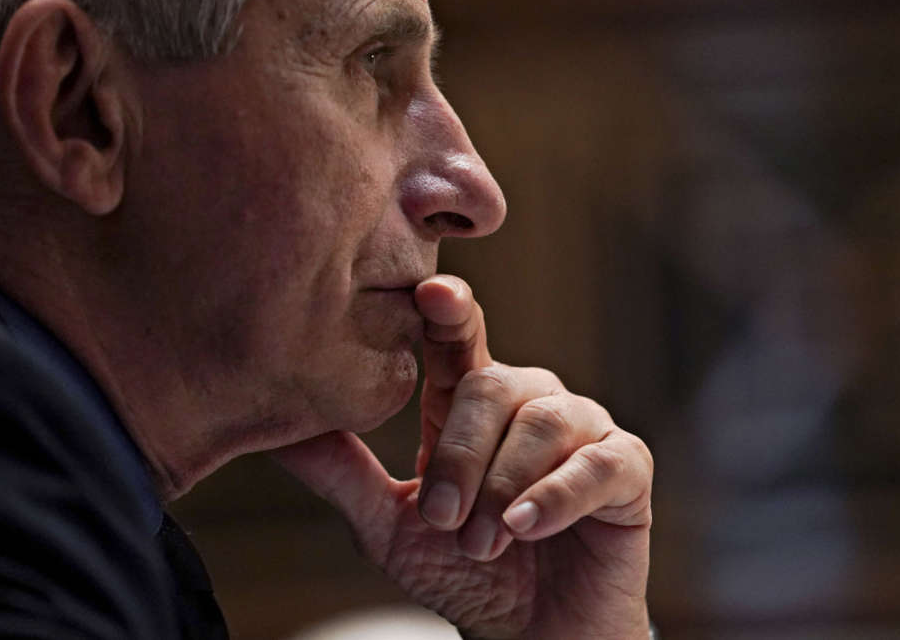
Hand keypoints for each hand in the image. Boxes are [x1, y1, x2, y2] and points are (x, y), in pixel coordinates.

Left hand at [272, 275, 652, 638]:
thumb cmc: (464, 572)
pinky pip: (596, 462)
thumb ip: (342, 473)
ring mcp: (581, 429)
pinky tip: (526, 525)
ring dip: (501, 488)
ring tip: (483, 543)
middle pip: (491, 385)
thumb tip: (273, 429)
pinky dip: (555, 494)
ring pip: (539, 421)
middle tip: (444, 521)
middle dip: (458, 456)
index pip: (458, 340)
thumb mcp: (390, 525)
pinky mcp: (626, 467)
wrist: (531, 636)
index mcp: (472, 402)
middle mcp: (529, 400)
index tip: (430, 294)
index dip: (448, 312)